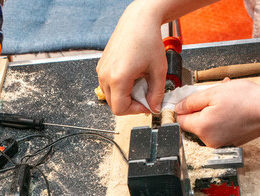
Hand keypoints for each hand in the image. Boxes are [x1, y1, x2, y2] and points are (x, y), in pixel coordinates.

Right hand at [96, 0, 166, 114]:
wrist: (138, 21)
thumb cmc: (147, 39)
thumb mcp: (158, 70)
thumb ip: (156, 93)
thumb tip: (154, 107)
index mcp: (118, 78)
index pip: (120, 109)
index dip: (135, 110)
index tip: (147, 105)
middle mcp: (105, 75)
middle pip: (114, 104)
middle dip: (131, 103)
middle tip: (146, 95)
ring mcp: (102, 70)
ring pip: (110, 95)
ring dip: (125, 95)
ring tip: (140, 83)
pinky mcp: (102, 65)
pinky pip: (108, 84)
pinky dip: (120, 85)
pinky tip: (133, 75)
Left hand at [175, 80, 259, 147]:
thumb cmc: (246, 99)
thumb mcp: (213, 93)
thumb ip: (190, 102)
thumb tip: (177, 108)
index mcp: (202, 128)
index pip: (180, 120)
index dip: (184, 108)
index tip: (192, 100)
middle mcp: (209, 141)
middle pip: (194, 124)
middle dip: (200, 109)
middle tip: (214, 97)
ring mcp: (220, 144)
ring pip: (207, 125)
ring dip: (212, 112)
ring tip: (226, 101)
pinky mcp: (230, 142)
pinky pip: (218, 129)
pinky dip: (222, 119)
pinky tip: (232, 109)